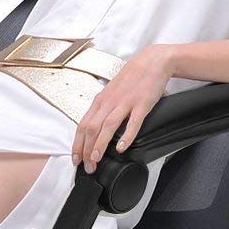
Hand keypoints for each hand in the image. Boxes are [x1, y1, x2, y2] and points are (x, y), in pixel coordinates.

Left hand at [72, 45, 174, 171]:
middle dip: (86, 150)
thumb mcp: (111, 93)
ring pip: (107, 126)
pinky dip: (126, 136)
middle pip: (91, 128)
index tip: (76, 159)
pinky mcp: (141, 103)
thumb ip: (103, 110)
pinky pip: (132, 122)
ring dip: (99, 144)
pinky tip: (121, 147)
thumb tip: (95, 130)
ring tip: (96, 159)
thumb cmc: (132, 79)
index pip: (82, 126)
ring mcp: (125, 102)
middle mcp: (108, 102)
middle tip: (88, 166)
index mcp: (100, 101)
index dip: (77, 144)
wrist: (152, 62)